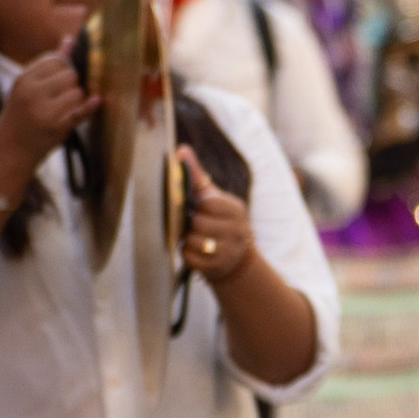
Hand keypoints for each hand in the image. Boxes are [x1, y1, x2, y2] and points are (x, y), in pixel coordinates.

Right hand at [0, 42, 97, 188]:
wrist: (10, 149)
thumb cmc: (21, 114)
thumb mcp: (28, 87)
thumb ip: (49, 64)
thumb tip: (69, 40)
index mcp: (24, 79)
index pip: (56, 60)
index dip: (63, 68)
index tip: (58, 81)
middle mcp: (32, 93)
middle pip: (70, 74)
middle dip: (71, 84)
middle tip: (59, 99)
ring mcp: (44, 111)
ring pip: (78, 92)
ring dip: (77, 100)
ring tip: (61, 111)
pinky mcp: (56, 127)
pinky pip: (81, 111)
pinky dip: (90, 106)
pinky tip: (97, 101)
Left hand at [179, 149, 258, 295]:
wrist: (235, 258)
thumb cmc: (219, 220)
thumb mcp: (212, 197)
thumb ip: (196, 175)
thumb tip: (180, 150)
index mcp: (236, 209)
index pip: (207, 203)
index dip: (196, 206)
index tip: (196, 208)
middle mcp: (238, 230)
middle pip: (198, 223)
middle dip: (190, 224)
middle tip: (192, 224)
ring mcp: (229, 251)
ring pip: (194, 241)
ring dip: (187, 240)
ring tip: (193, 237)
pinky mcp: (218, 267)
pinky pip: (191, 258)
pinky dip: (187, 254)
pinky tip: (194, 250)